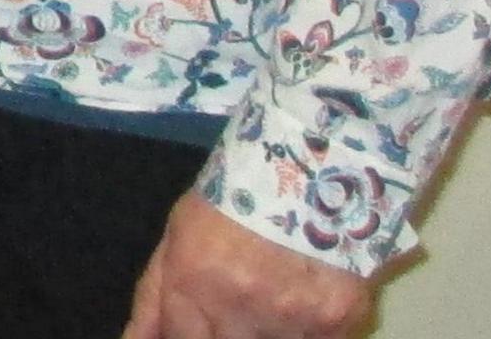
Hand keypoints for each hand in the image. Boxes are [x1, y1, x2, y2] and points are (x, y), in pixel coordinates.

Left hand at [121, 194, 373, 338]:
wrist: (315, 168)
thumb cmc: (235, 196)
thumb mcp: (180, 233)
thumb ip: (154, 295)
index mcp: (193, 285)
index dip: (184, 336)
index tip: (198, 324)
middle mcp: (238, 310)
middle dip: (227, 331)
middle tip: (238, 302)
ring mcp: (290, 321)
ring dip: (267, 330)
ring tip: (272, 295)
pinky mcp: (337, 323)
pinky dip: (306, 332)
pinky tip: (303, 306)